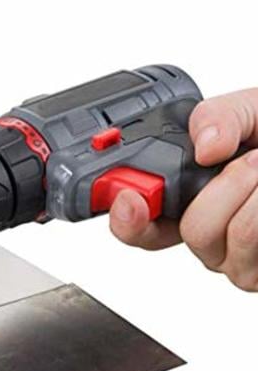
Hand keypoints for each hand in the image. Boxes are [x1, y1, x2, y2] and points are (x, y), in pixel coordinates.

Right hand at [109, 89, 257, 290]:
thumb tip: (202, 144)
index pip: (138, 223)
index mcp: (186, 197)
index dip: (126, 217)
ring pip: (223, 240)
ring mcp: (238, 259)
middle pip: (187, 232)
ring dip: (253, 195)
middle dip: (221, 188)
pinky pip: (253, 247)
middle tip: (247, 162)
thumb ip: (219, 115)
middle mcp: (208, 233)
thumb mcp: (250, 111)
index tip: (130, 198)